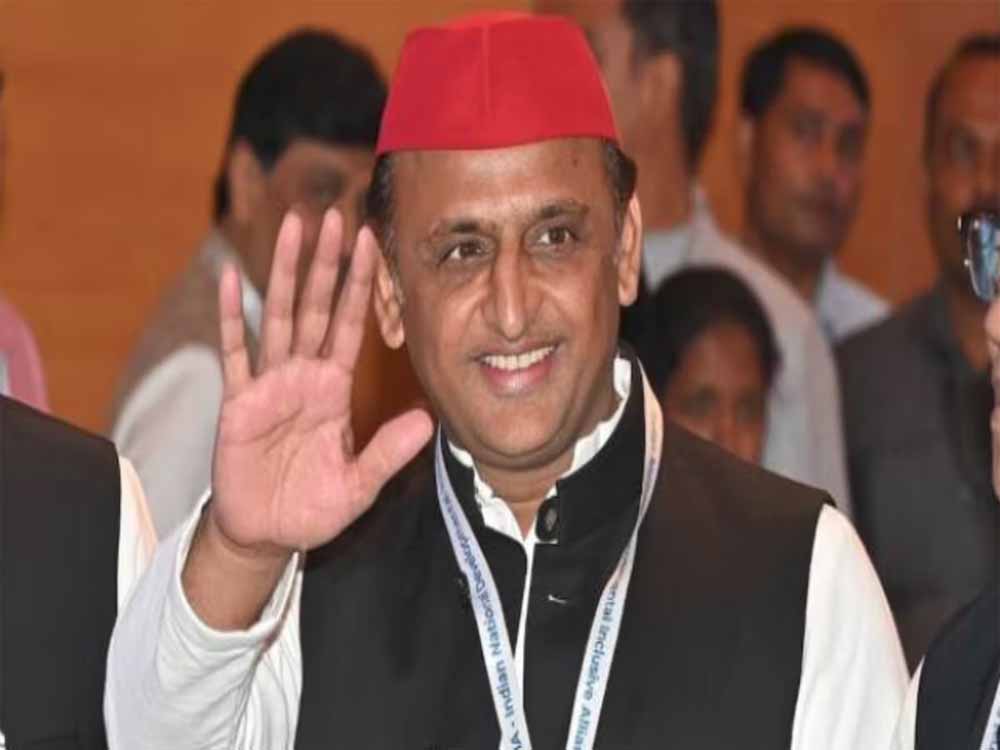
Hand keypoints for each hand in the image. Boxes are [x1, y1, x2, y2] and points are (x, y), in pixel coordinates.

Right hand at [210, 209, 432, 558]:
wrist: (266, 534)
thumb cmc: (312, 507)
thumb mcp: (358, 484)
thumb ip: (388, 452)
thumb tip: (429, 420)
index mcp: (333, 389)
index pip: (350, 326)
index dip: (360, 285)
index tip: (371, 242)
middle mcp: (302, 377)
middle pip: (316, 307)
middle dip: (325, 263)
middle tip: (334, 215)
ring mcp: (268, 385)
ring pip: (278, 316)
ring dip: (285, 272)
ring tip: (292, 226)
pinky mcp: (237, 403)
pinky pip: (234, 352)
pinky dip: (230, 316)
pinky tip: (229, 277)